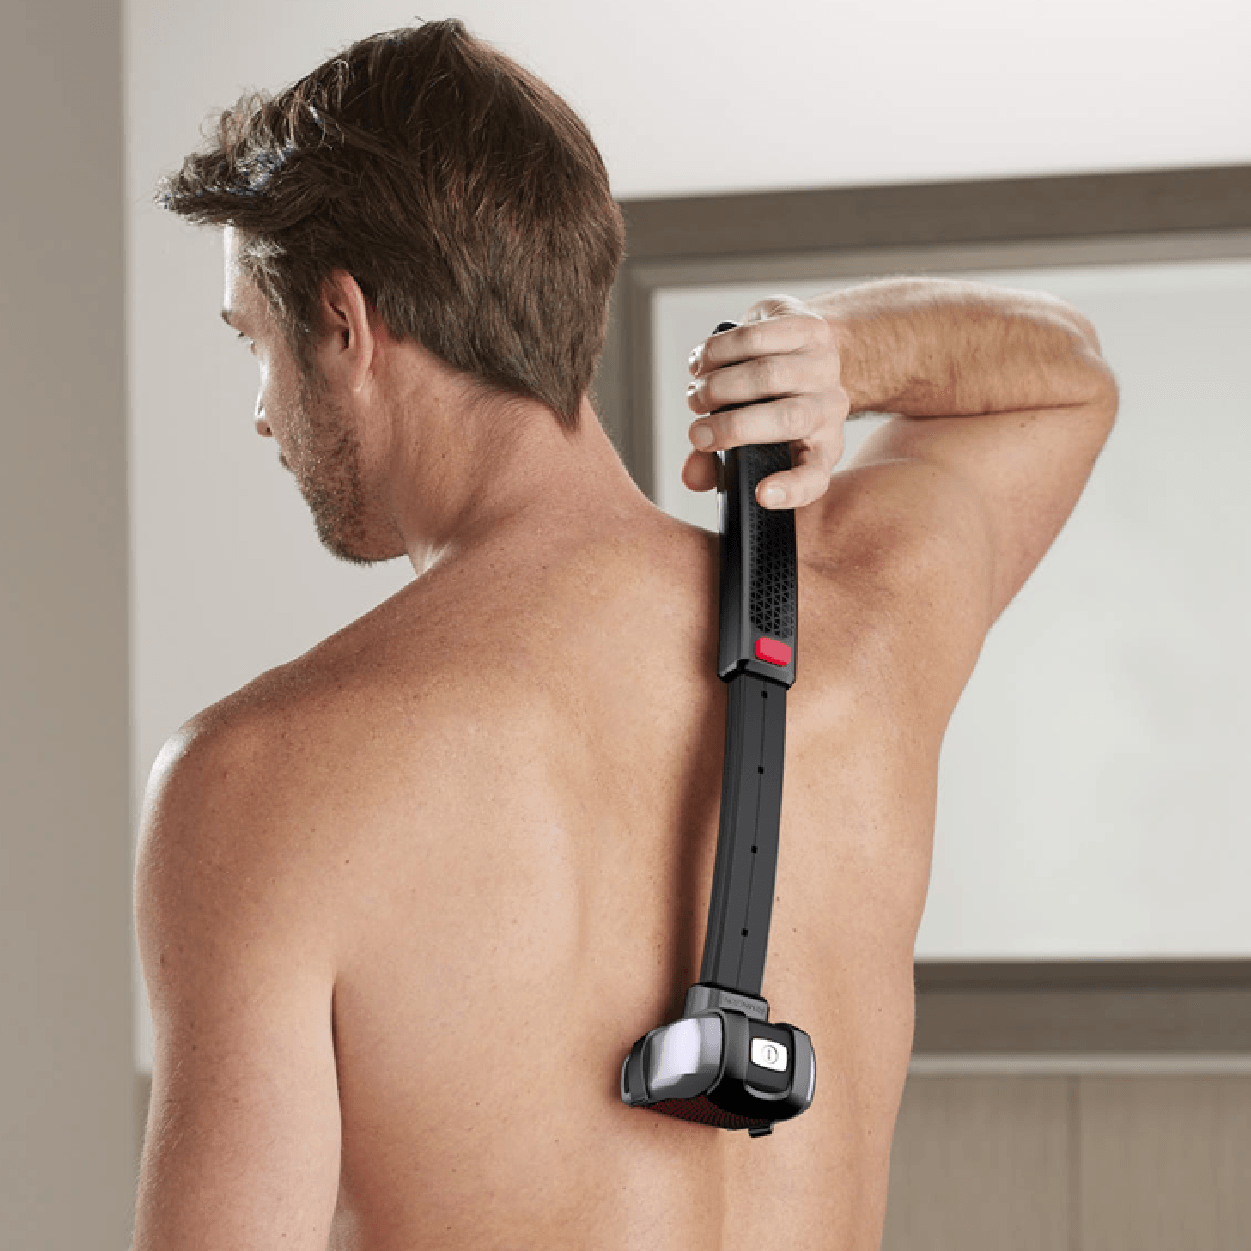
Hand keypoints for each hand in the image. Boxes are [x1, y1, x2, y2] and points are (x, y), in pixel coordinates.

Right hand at [682, 295, 849, 508]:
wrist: (810, 347)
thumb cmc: (776, 402)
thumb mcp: (755, 439)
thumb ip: (720, 462)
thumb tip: (691, 477)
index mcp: (822, 447)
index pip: (815, 476)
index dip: (790, 489)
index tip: (761, 495)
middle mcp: (831, 407)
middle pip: (786, 419)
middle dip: (732, 428)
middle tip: (697, 434)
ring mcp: (823, 365)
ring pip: (766, 374)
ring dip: (718, 386)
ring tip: (696, 396)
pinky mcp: (806, 327)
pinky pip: (756, 337)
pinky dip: (717, 351)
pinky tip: (701, 363)